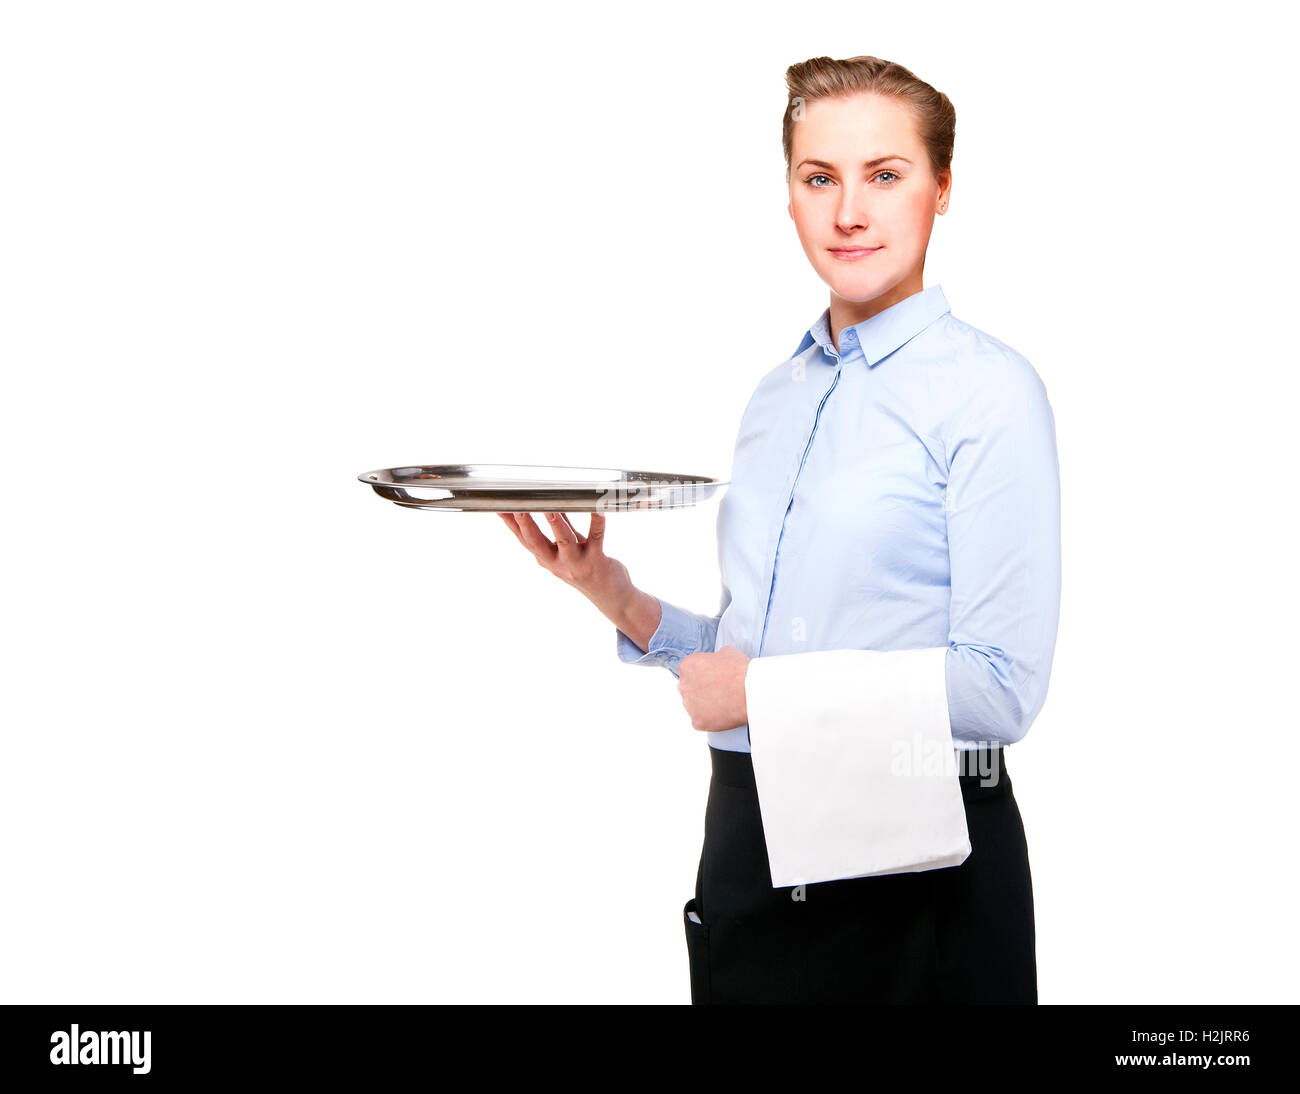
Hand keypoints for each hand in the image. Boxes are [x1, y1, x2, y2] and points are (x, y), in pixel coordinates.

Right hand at [497, 511, 632, 612]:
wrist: (610, 596)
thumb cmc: (586, 568)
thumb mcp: (567, 551)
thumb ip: (560, 528)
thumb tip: (549, 504)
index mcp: (547, 559)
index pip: (524, 540)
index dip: (511, 525)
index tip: (500, 508)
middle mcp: (558, 563)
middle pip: (537, 543)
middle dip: (526, 525)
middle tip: (517, 508)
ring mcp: (577, 563)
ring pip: (564, 541)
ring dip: (556, 524)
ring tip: (550, 508)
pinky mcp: (597, 560)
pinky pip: (596, 537)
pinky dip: (597, 522)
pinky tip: (598, 509)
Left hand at [677, 645, 749, 731]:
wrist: (750, 691)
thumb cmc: (740, 672)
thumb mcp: (727, 652)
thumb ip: (716, 657)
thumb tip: (719, 660)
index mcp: (688, 666)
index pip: (690, 671)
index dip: (704, 674)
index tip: (713, 678)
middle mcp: (684, 686)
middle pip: (690, 689)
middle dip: (702, 691)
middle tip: (719, 691)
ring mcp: (689, 705)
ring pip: (694, 706)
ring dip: (705, 705)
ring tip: (723, 703)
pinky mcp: (697, 721)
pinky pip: (701, 721)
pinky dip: (710, 719)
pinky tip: (722, 713)